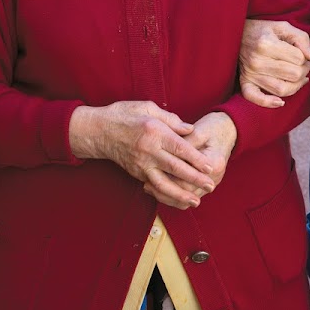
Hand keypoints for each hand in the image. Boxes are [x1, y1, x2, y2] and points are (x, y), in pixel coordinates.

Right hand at [68, 101, 215, 208]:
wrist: (98, 130)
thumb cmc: (124, 114)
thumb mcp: (148, 107)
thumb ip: (171, 119)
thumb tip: (190, 129)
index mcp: (154, 132)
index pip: (180, 148)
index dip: (196, 159)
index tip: (210, 167)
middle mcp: (148, 150)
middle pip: (175, 168)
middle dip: (195, 179)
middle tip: (211, 185)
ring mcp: (141, 164)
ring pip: (163, 184)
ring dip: (181, 194)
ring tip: (196, 201)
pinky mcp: (136, 173)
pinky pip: (153, 186)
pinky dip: (166, 194)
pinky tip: (178, 199)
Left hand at [147, 112, 237, 201]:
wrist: (229, 129)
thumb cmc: (213, 127)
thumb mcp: (199, 131)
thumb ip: (184, 143)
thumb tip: (165, 153)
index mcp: (214, 163)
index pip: (188, 178)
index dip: (169, 176)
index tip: (152, 172)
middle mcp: (214, 177)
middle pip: (187, 192)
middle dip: (165, 190)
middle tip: (146, 183)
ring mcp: (211, 182)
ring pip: (187, 198)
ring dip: (168, 195)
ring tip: (148, 187)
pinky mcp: (205, 183)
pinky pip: (188, 195)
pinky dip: (174, 195)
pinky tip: (159, 188)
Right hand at [239, 19, 309, 107]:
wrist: (238, 34)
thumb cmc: (263, 30)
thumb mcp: (283, 26)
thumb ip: (301, 38)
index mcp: (266, 44)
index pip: (298, 58)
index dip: (305, 57)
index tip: (302, 54)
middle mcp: (257, 61)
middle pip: (293, 75)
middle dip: (303, 71)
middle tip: (302, 65)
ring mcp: (250, 74)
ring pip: (282, 89)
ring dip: (296, 86)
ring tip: (298, 78)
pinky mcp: (245, 82)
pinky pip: (256, 98)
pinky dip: (269, 103)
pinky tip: (280, 102)